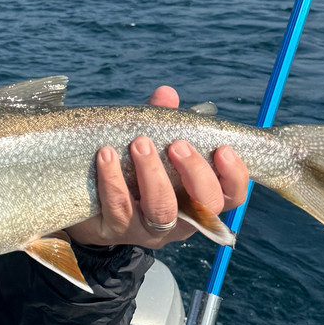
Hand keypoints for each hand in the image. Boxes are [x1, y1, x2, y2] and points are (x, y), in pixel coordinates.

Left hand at [65, 86, 249, 249]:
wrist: (89, 203)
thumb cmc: (131, 170)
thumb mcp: (151, 145)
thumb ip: (161, 121)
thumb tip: (167, 95)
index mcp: (197, 200)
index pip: (231, 196)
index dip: (234, 176)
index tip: (223, 149)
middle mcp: (180, 220)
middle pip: (205, 206)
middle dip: (195, 172)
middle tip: (177, 145)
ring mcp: (149, 230)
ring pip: (162, 210)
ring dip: (152, 174)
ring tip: (140, 144)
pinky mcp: (116, 230)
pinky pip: (118, 208)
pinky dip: (113, 180)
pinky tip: (106, 156)